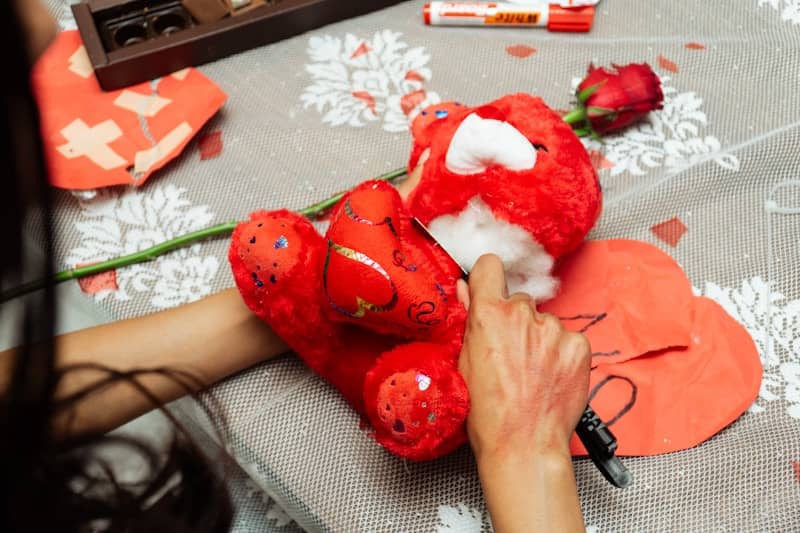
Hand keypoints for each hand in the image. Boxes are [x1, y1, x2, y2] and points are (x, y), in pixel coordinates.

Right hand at [457, 254, 590, 461]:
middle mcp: (523, 315)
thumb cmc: (488, 413)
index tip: (489, 289)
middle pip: (519, 302)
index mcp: (488, 315)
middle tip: (510, 355)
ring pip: (545, 323)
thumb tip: (464, 290)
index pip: (489, 267)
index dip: (487, 279)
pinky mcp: (579, 346)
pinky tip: (550, 377)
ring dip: (540, 340)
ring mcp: (554, 330)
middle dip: (515, 321)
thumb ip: (467, 320)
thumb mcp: (464, 363)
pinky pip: (568, 339)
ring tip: (531, 373)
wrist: (523, 445)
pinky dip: (561, 354)